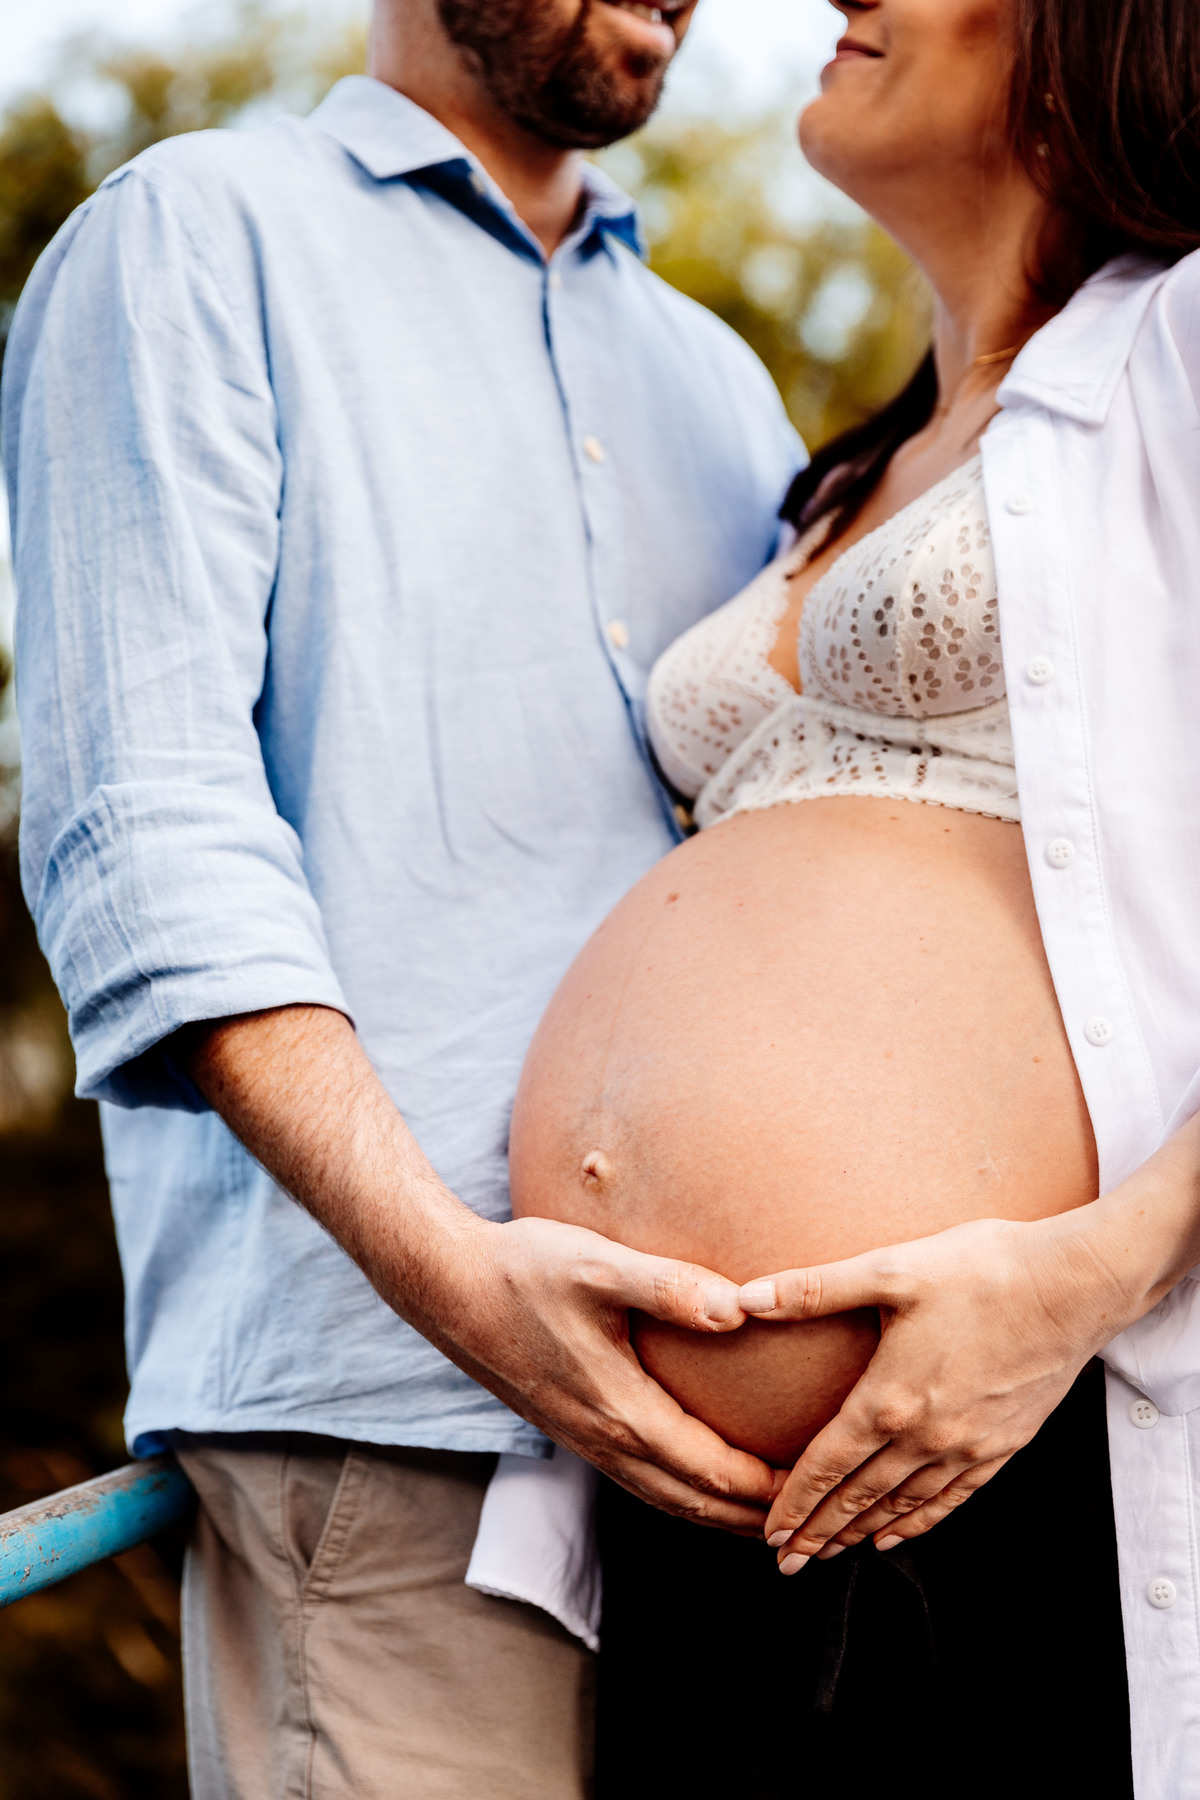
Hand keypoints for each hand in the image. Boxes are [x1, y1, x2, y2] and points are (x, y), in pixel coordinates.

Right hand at [411, 1212, 784, 1530]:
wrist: (447, 1287)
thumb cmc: (522, 1269)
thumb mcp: (597, 1265)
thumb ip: (669, 1286)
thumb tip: (739, 1308)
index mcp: (622, 1411)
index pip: (714, 1474)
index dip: (771, 1491)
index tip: (822, 1493)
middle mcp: (606, 1440)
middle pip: (696, 1504)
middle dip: (757, 1519)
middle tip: (816, 1524)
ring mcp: (586, 1440)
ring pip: (668, 1500)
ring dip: (722, 1515)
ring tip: (772, 1518)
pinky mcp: (574, 1426)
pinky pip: (643, 1480)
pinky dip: (686, 1494)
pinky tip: (701, 1480)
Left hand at [737, 1205, 1160, 1568]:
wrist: (1073, 1285)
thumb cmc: (981, 1268)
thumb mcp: (889, 1268)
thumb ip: (812, 1289)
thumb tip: (743, 1298)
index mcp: (890, 1397)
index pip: (827, 1464)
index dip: (795, 1501)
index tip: (770, 1532)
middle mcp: (927, 1436)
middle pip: (859, 1497)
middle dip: (819, 1532)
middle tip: (787, 1562)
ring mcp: (968, 1446)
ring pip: (903, 1506)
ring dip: (861, 1534)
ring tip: (831, 1554)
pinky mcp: (1003, 1445)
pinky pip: (951, 1499)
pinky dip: (918, 1523)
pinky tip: (897, 1534)